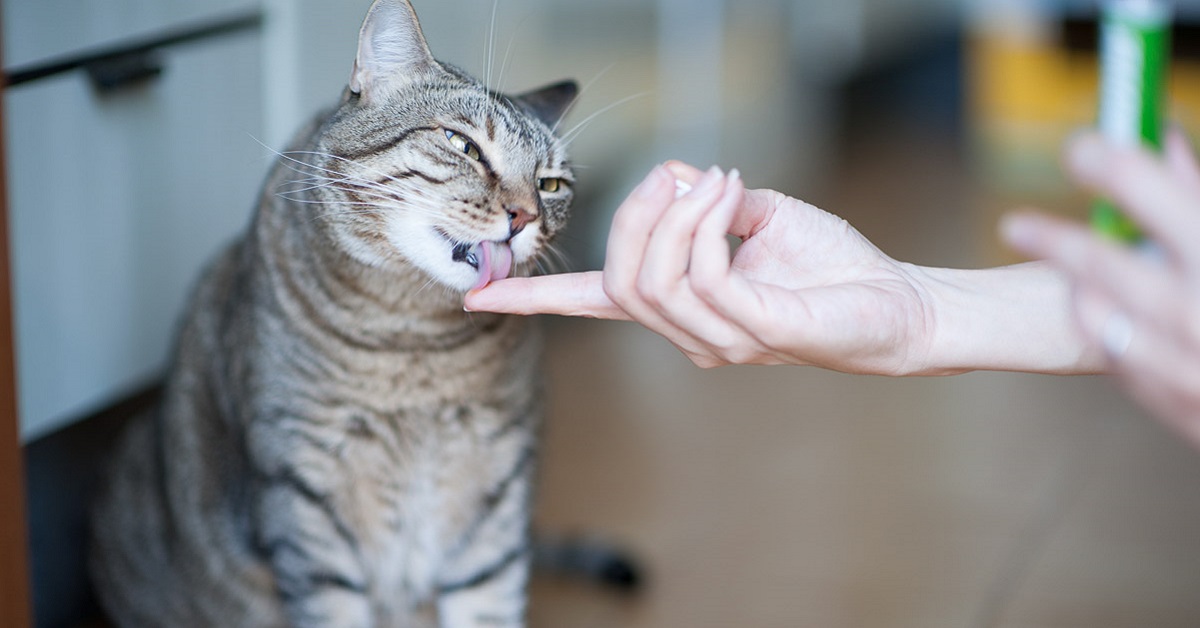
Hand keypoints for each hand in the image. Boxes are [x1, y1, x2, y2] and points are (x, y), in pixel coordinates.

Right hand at [467, 162, 935, 372]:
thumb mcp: (757, 216)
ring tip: (716, 181)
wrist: (894, 303)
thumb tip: (676, 177)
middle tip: (682, 175)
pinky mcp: (752, 333)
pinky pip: (703, 276)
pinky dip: (709, 223)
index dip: (532, 301)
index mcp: (679, 304)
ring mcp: (717, 339)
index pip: (592, 305)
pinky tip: (734, 194)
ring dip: (677, 215)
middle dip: (637, 214)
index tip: (475, 298)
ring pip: (651, 280)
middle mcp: (688, 331)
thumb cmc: (828, 265)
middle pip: (617, 277)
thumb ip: (707, 203)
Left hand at [1003, 130, 1199, 444]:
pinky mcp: (1173, 397)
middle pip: (1103, 262)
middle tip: (1015, 226)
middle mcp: (1196, 306)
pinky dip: (1105, 331)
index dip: (1106, 163)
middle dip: (1055, 241)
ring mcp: (1184, 360)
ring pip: (1100, 316)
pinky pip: (1118, 358)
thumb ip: (1195, 194)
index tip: (1077, 150)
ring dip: (1076, 288)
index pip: (1143, 188)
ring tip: (1060, 272)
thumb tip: (1164, 135)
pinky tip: (1097, 312)